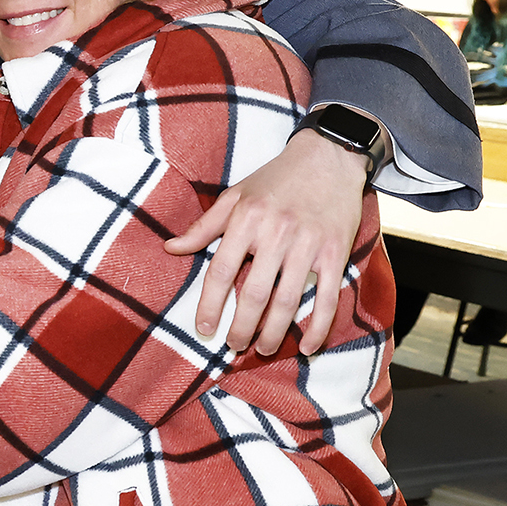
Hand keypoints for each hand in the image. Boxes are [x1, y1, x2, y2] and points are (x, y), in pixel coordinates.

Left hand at [164, 129, 368, 355]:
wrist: (329, 157)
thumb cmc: (276, 178)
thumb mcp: (235, 195)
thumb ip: (204, 226)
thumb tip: (170, 248)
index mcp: (246, 219)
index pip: (221, 271)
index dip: (209, 304)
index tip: (203, 329)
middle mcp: (276, 233)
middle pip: (254, 294)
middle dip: (242, 327)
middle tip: (234, 346)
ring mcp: (308, 245)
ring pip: (288, 301)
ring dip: (275, 333)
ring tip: (263, 349)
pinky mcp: (336, 252)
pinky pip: (328, 297)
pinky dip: (318, 327)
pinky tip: (307, 346)